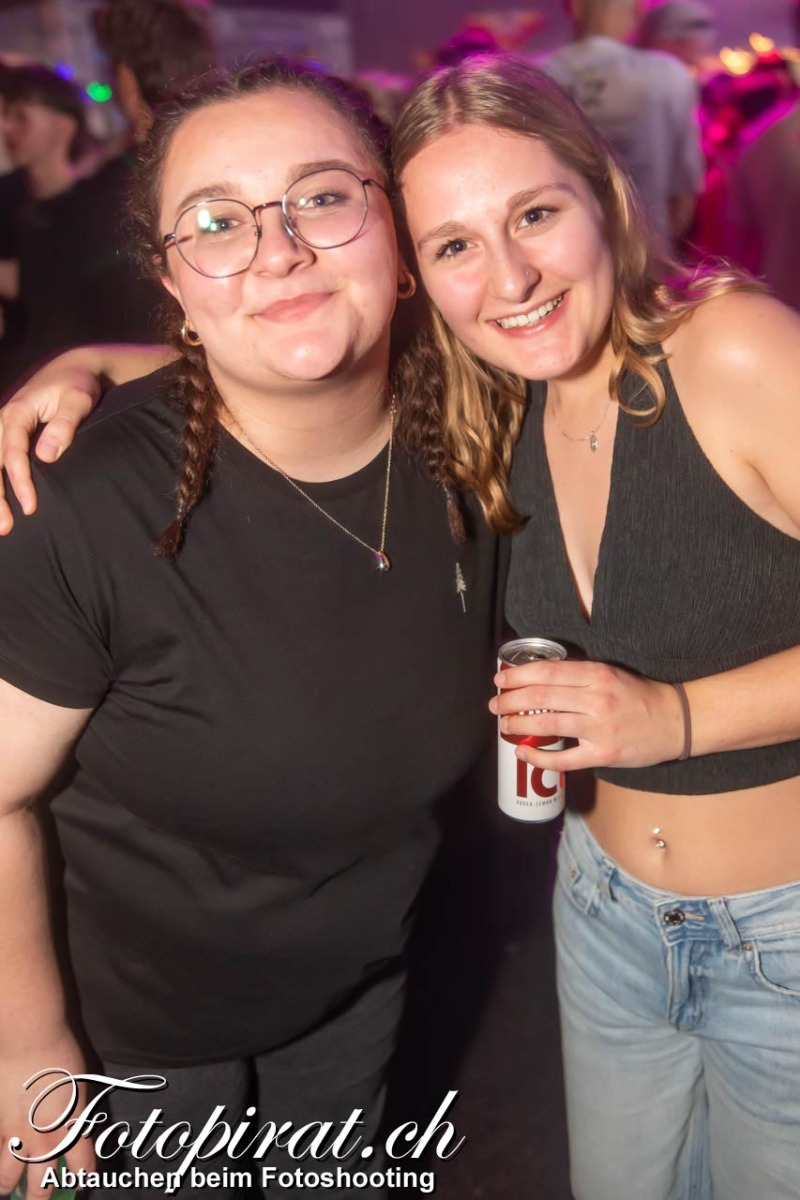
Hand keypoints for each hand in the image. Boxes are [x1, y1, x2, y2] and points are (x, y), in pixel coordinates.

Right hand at [0, 356, 100, 534]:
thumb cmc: (78, 384)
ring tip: (1, 526)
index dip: (20, 481)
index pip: (13, 452)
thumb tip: (46, 456)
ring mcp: (2, 428)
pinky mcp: (7, 435)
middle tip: (5, 527)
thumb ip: (64, 425)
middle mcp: (3, 420)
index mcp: (18, 412)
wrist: (71, 369)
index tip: (31, 507)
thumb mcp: (78, 399)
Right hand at [0, 1031, 95, 1197]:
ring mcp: (15, 1135)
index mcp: (71, 1130)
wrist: (29, 1040)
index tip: (80, 1182)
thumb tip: (77, 1127)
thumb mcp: (80, 1087)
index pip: (82, 1169)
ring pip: (7, 1178)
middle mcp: (43, 1141)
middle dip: (40, 1198)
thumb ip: (76, 1113)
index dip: (82, 1179)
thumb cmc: (62, 1055)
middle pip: (40, 1186)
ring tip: (8, 1190)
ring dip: (8, 1186)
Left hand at [489, 658, 685, 770]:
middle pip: (541, 697)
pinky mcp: (603, 754)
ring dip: (518, 725)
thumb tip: (539, 679)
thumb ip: (579, 675)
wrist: (676, 721)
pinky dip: (538, 757)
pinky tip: (523, 753)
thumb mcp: (611, 674)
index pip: (548, 671)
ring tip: (504, 724)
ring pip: (547, 724)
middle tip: (495, 704)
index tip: (500, 680)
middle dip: (510, 700)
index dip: (518, 676)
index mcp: (597, 674)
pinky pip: (563, 759)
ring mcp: (600, 728)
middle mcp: (596, 699)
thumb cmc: (639, 696)